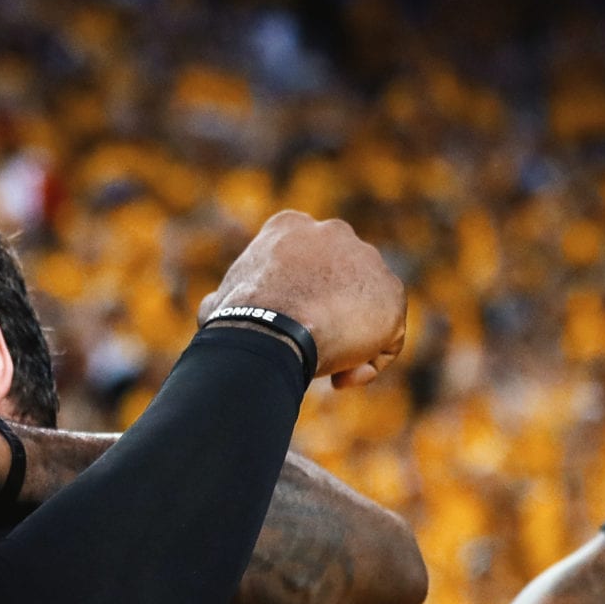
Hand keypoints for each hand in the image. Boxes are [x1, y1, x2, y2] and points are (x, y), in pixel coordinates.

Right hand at [198, 211, 406, 388]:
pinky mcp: (391, 293)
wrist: (271, 328)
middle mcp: (334, 232)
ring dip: (349, 340)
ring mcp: (367, 260)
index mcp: (290, 227)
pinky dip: (368, 360)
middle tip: (310, 345)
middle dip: (328, 314)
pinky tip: (342, 376)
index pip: (304, 261)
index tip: (285, 324)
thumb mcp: (221, 302)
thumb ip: (227, 298)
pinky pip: (387, 335)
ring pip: (366, 308)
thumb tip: (213, 309)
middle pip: (339, 281)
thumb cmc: (238, 318)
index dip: (296, 297)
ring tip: (327, 367)